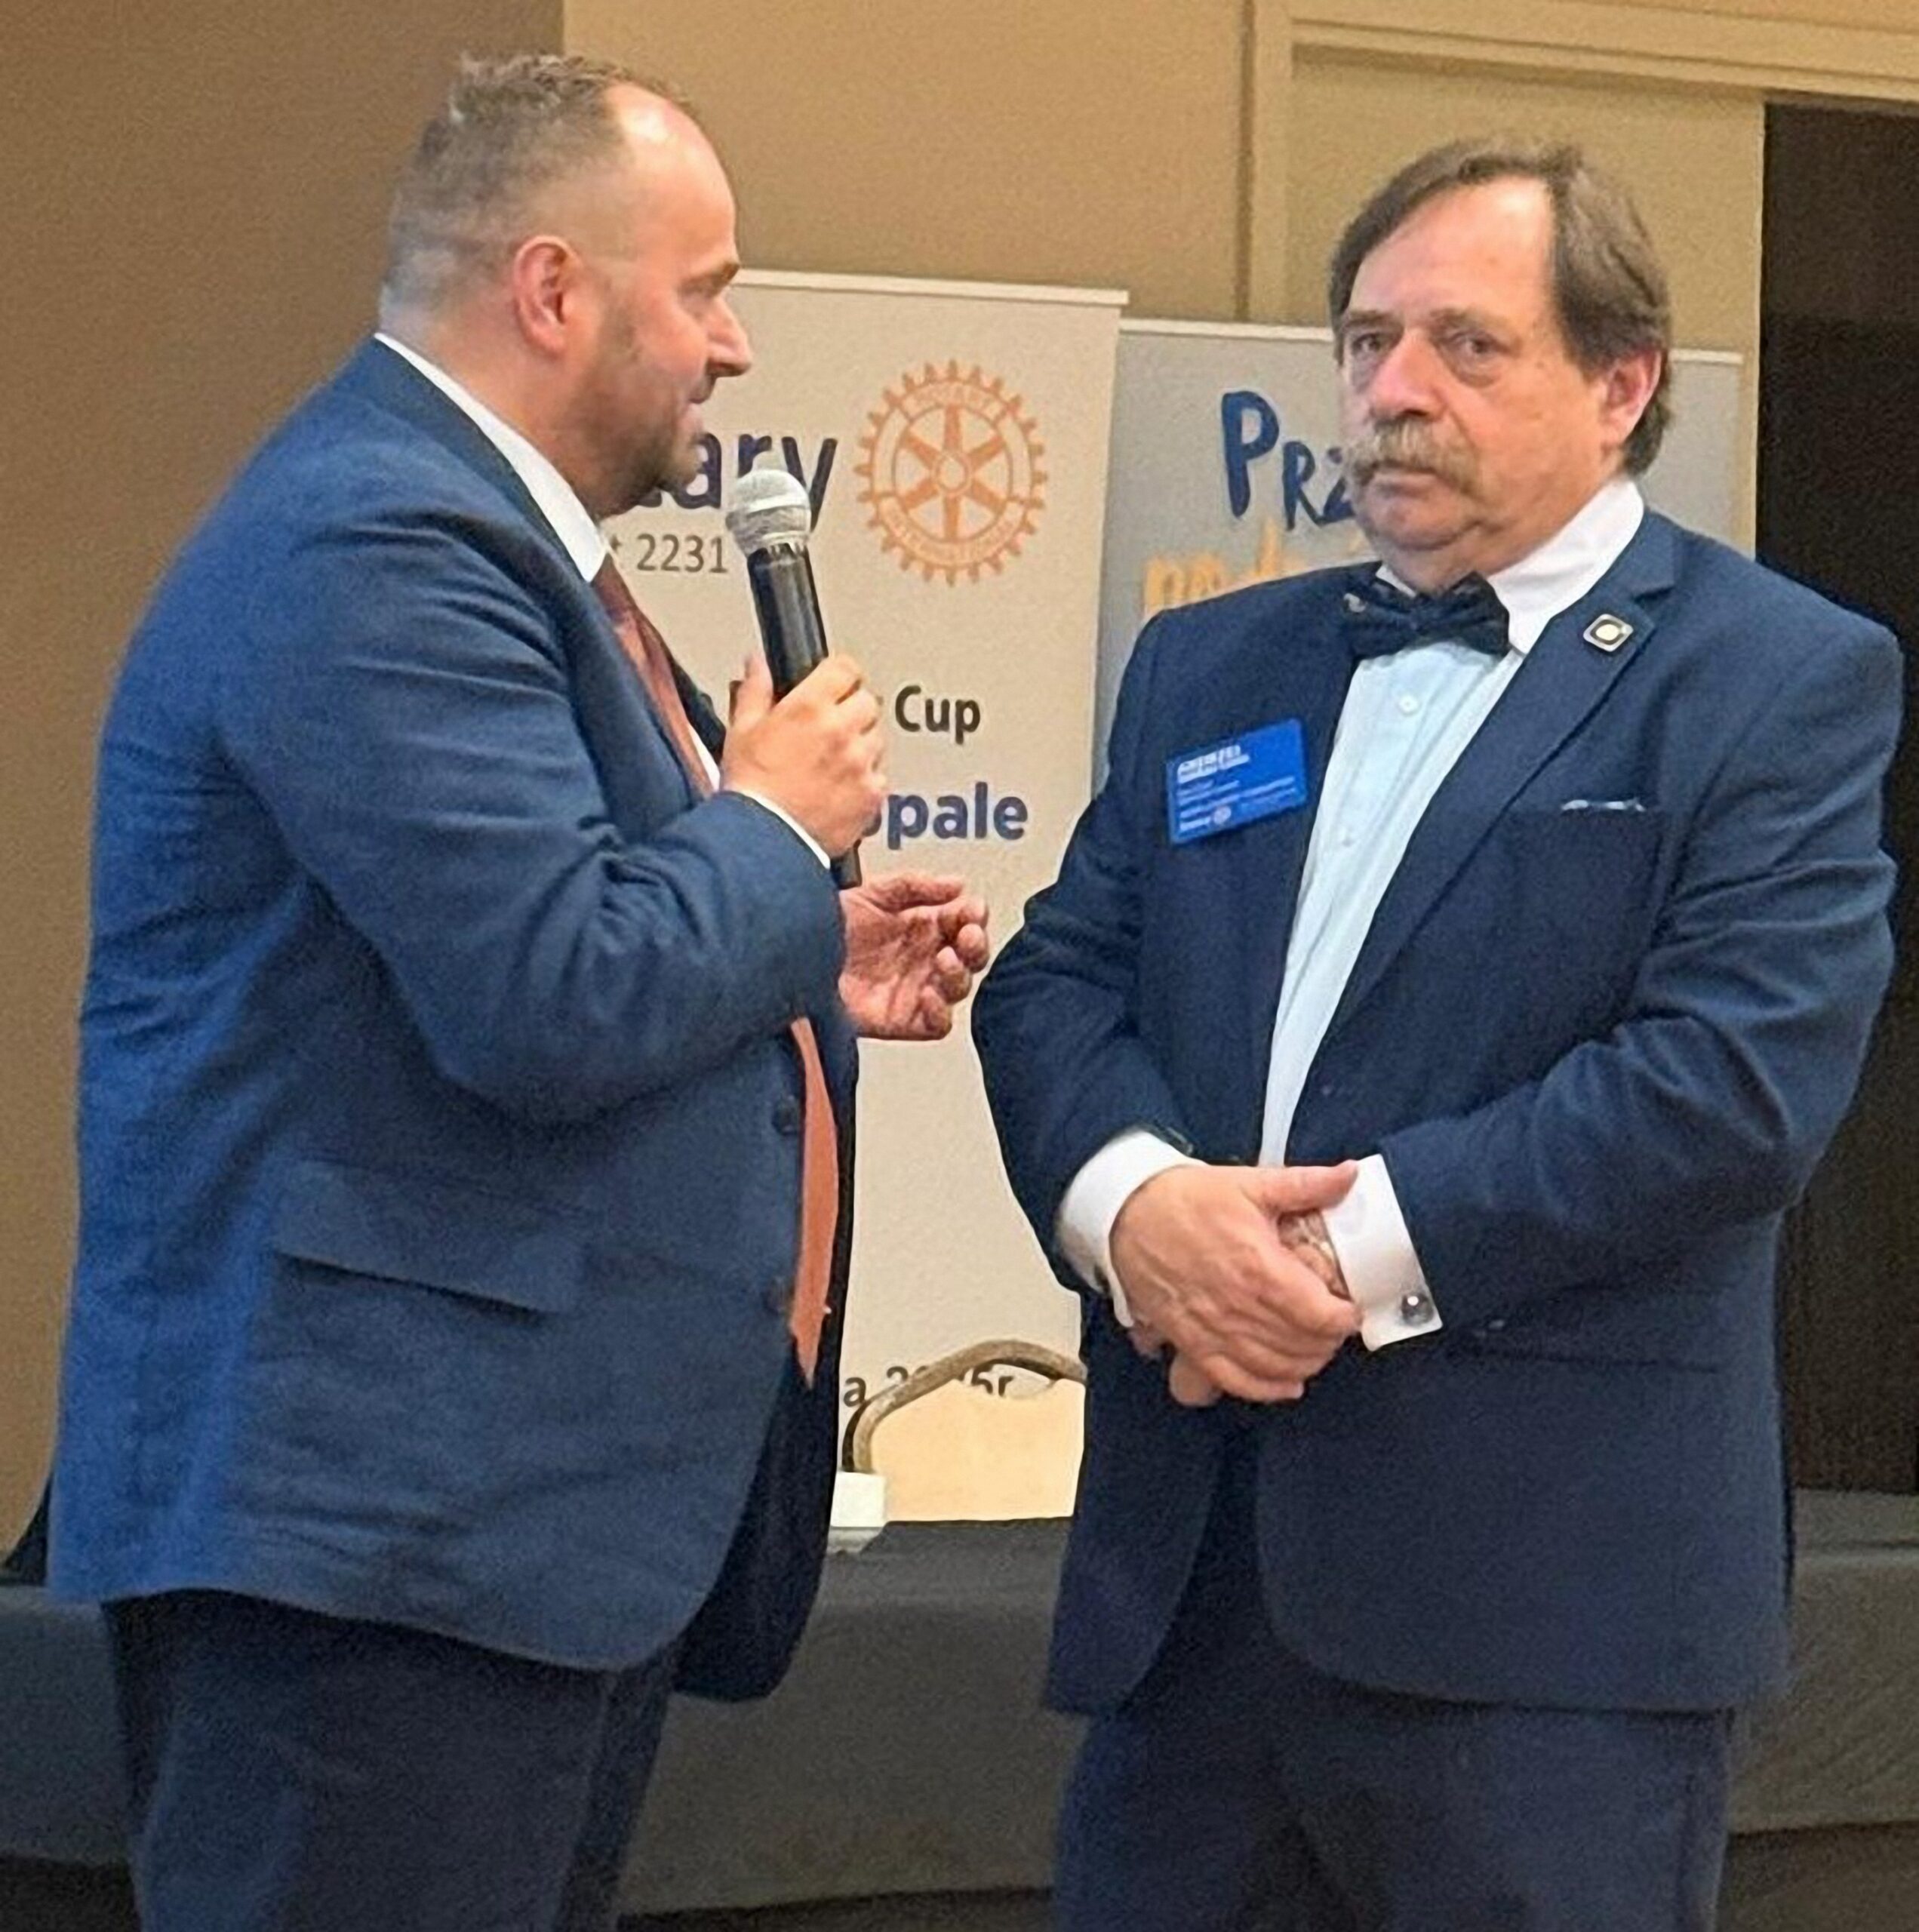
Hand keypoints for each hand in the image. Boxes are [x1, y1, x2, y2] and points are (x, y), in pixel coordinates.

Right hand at [722, 652, 886, 856]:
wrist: (763, 841)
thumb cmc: (750, 790)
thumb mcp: (742, 731)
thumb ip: (755, 690)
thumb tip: (758, 664)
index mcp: (810, 707)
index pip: (845, 669)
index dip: (840, 675)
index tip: (835, 683)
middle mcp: (842, 730)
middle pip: (867, 702)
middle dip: (851, 709)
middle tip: (830, 727)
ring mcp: (861, 763)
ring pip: (877, 739)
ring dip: (861, 744)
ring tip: (832, 763)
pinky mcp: (871, 795)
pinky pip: (879, 777)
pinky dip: (866, 780)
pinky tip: (841, 789)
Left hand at [839, 872, 990, 1039]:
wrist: (793, 954)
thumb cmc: (827, 925)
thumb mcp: (873, 893)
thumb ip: (915, 885)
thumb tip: (957, 884)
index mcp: (923, 925)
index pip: (964, 921)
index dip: (973, 915)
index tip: (972, 909)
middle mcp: (924, 958)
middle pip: (970, 956)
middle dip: (976, 944)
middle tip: (967, 933)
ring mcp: (915, 989)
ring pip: (959, 988)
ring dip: (960, 974)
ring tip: (945, 958)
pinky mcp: (901, 1020)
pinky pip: (936, 1025)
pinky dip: (940, 1012)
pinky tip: (929, 993)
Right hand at [1111, 1162, 1360, 1405]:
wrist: (1128, 1212)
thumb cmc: (1186, 1199)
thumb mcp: (1250, 1183)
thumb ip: (1306, 1184)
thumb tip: (1348, 1175)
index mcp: (1260, 1267)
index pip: (1321, 1315)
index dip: (1345, 1317)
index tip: (1350, 1308)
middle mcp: (1239, 1306)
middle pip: (1302, 1345)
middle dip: (1328, 1340)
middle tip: (1333, 1324)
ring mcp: (1214, 1329)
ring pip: (1275, 1366)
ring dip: (1304, 1364)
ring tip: (1315, 1348)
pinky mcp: (1191, 1342)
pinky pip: (1234, 1379)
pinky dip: (1265, 1388)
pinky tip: (1286, 1384)